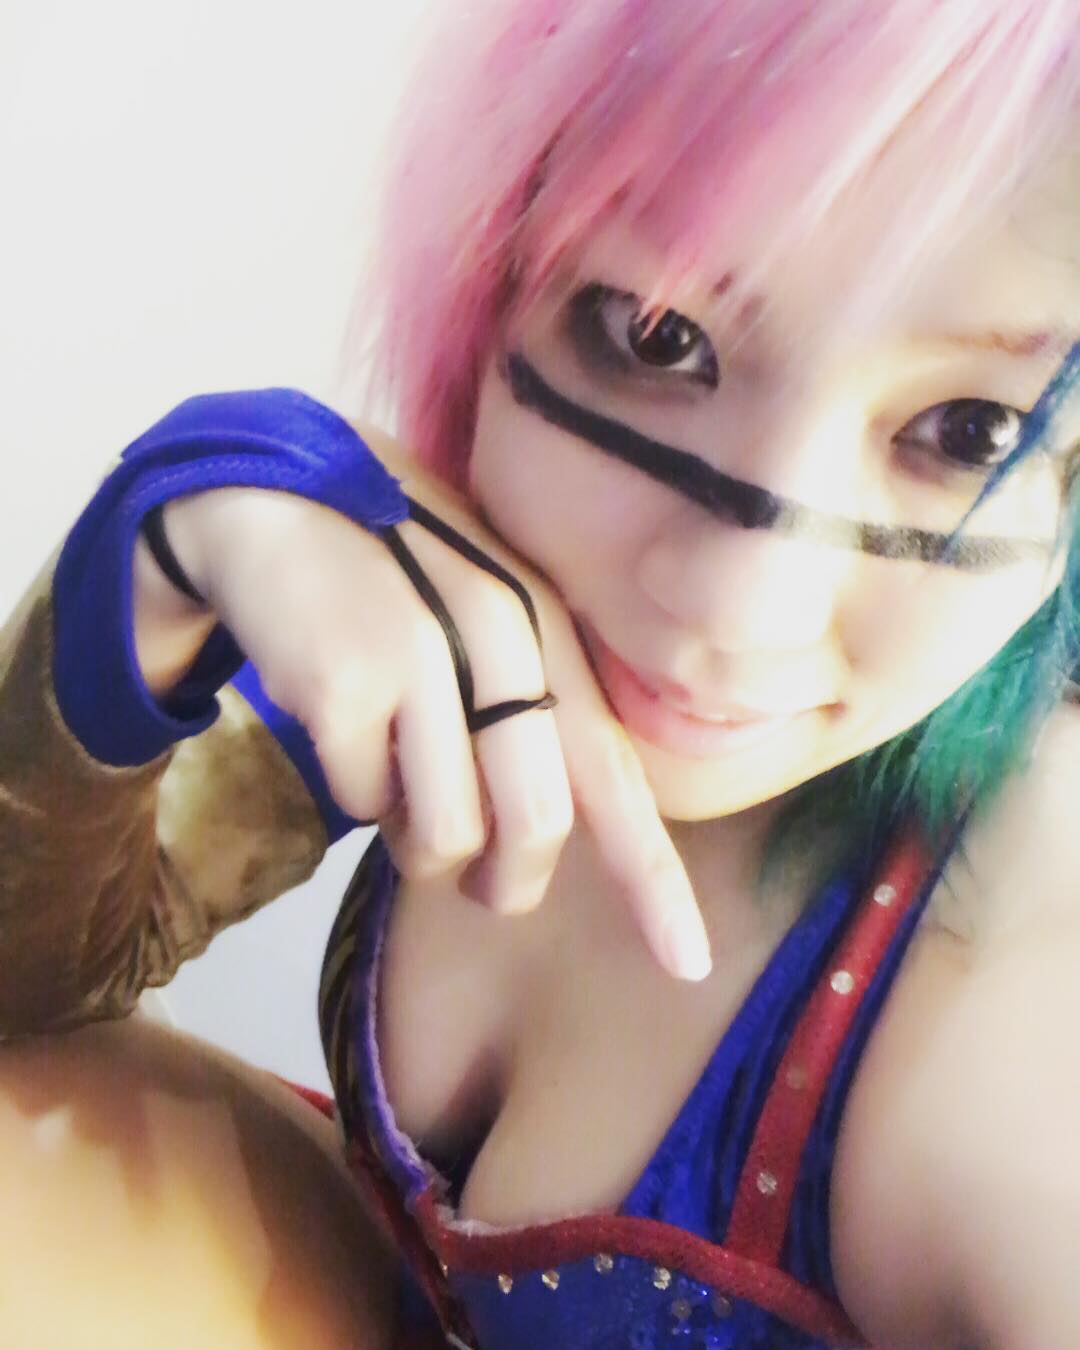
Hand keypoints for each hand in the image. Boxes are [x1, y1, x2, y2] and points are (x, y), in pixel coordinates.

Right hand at [144, 430, 710, 980]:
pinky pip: (363, 803)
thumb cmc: (396, 576)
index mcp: (551, 633)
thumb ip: (537, 711)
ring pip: (445, 835)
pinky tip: (342, 726)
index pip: (616, 771)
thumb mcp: (487, 620)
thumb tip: (553, 843)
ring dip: (417, 841)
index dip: (653, 877)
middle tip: (480, 885)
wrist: (274, 498)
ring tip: (396, 780)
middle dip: (507, 882)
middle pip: (536, 827)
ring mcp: (424, 658)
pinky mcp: (346, 683)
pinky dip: (353, 790)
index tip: (686, 963)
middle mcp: (503, 639)